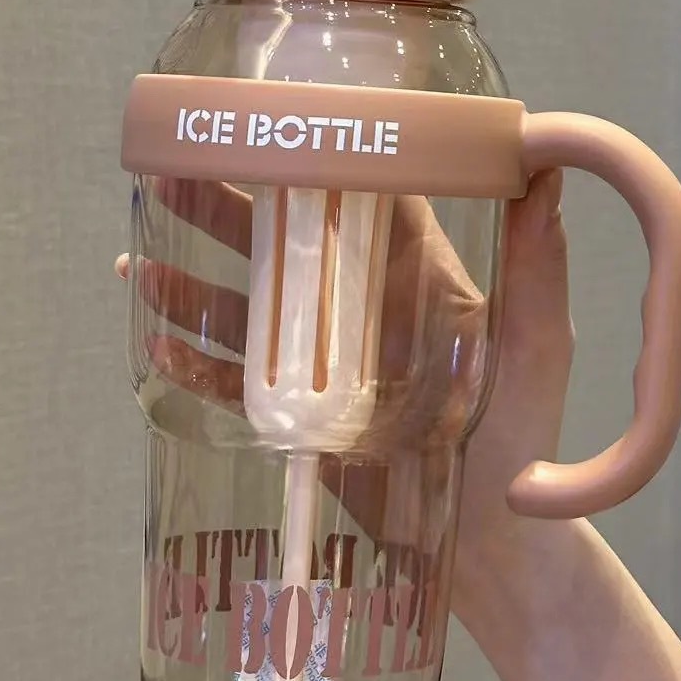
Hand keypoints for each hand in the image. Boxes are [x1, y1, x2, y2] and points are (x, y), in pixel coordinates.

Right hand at [115, 172, 572, 600]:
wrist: (495, 554)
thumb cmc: (525, 444)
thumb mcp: (535, 353)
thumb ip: (537, 271)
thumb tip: (545, 171)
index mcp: (419, 283)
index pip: (362, 206)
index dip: (317, 162)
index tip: (270, 127)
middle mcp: (365, 314)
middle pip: (286, 249)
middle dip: (228, 213)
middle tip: (173, 177)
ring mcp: (329, 368)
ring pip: (248, 312)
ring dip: (191, 286)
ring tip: (135, 263)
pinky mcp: (304, 419)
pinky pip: (240, 385)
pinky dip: (196, 363)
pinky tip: (157, 343)